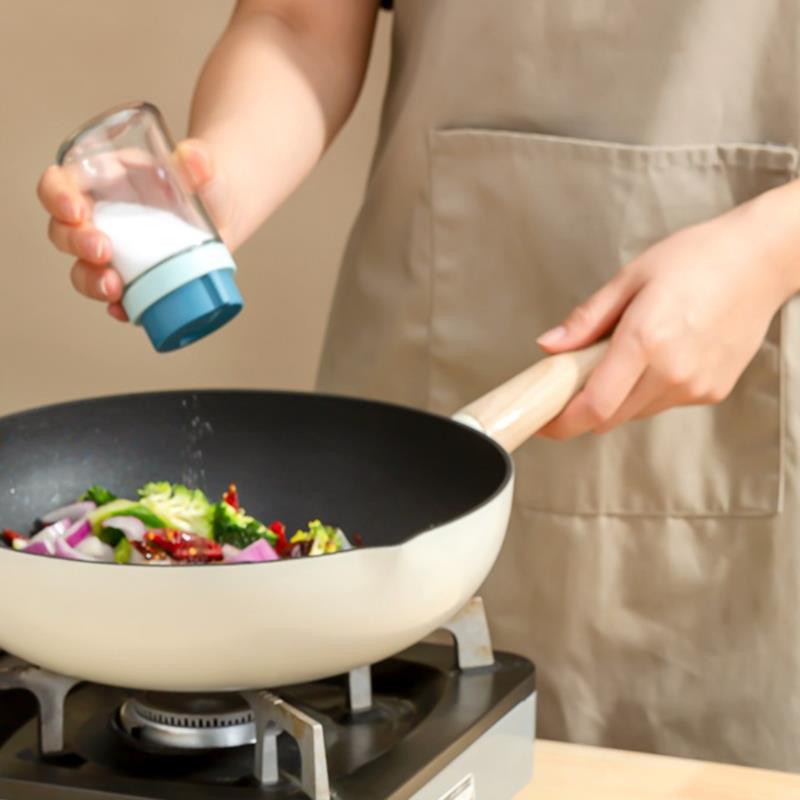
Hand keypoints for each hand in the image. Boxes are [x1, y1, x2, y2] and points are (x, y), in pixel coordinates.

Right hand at [36, 139, 228, 320]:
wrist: (225, 214)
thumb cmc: (205, 183)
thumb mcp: (204, 168)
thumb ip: (199, 162)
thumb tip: (195, 158)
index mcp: (103, 179)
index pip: (60, 184)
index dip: (58, 197)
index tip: (76, 211)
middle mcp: (100, 216)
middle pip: (64, 230)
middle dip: (76, 243)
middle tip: (104, 252)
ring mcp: (115, 250)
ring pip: (82, 267)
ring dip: (90, 280)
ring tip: (114, 288)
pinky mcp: (133, 276)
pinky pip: (115, 295)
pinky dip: (117, 305)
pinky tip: (125, 310)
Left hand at [536, 186, 799, 438]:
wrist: (761, 261)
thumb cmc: (696, 259)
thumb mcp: (630, 277)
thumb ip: (586, 319)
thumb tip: (549, 347)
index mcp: (646, 340)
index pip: (594, 406)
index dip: (562, 422)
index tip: (543, 422)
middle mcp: (673, 371)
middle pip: (610, 416)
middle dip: (585, 406)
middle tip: (576, 378)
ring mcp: (696, 386)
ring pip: (635, 412)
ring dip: (618, 397)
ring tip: (627, 354)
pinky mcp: (712, 392)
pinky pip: (663, 404)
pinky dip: (648, 390)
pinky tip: (661, 355)